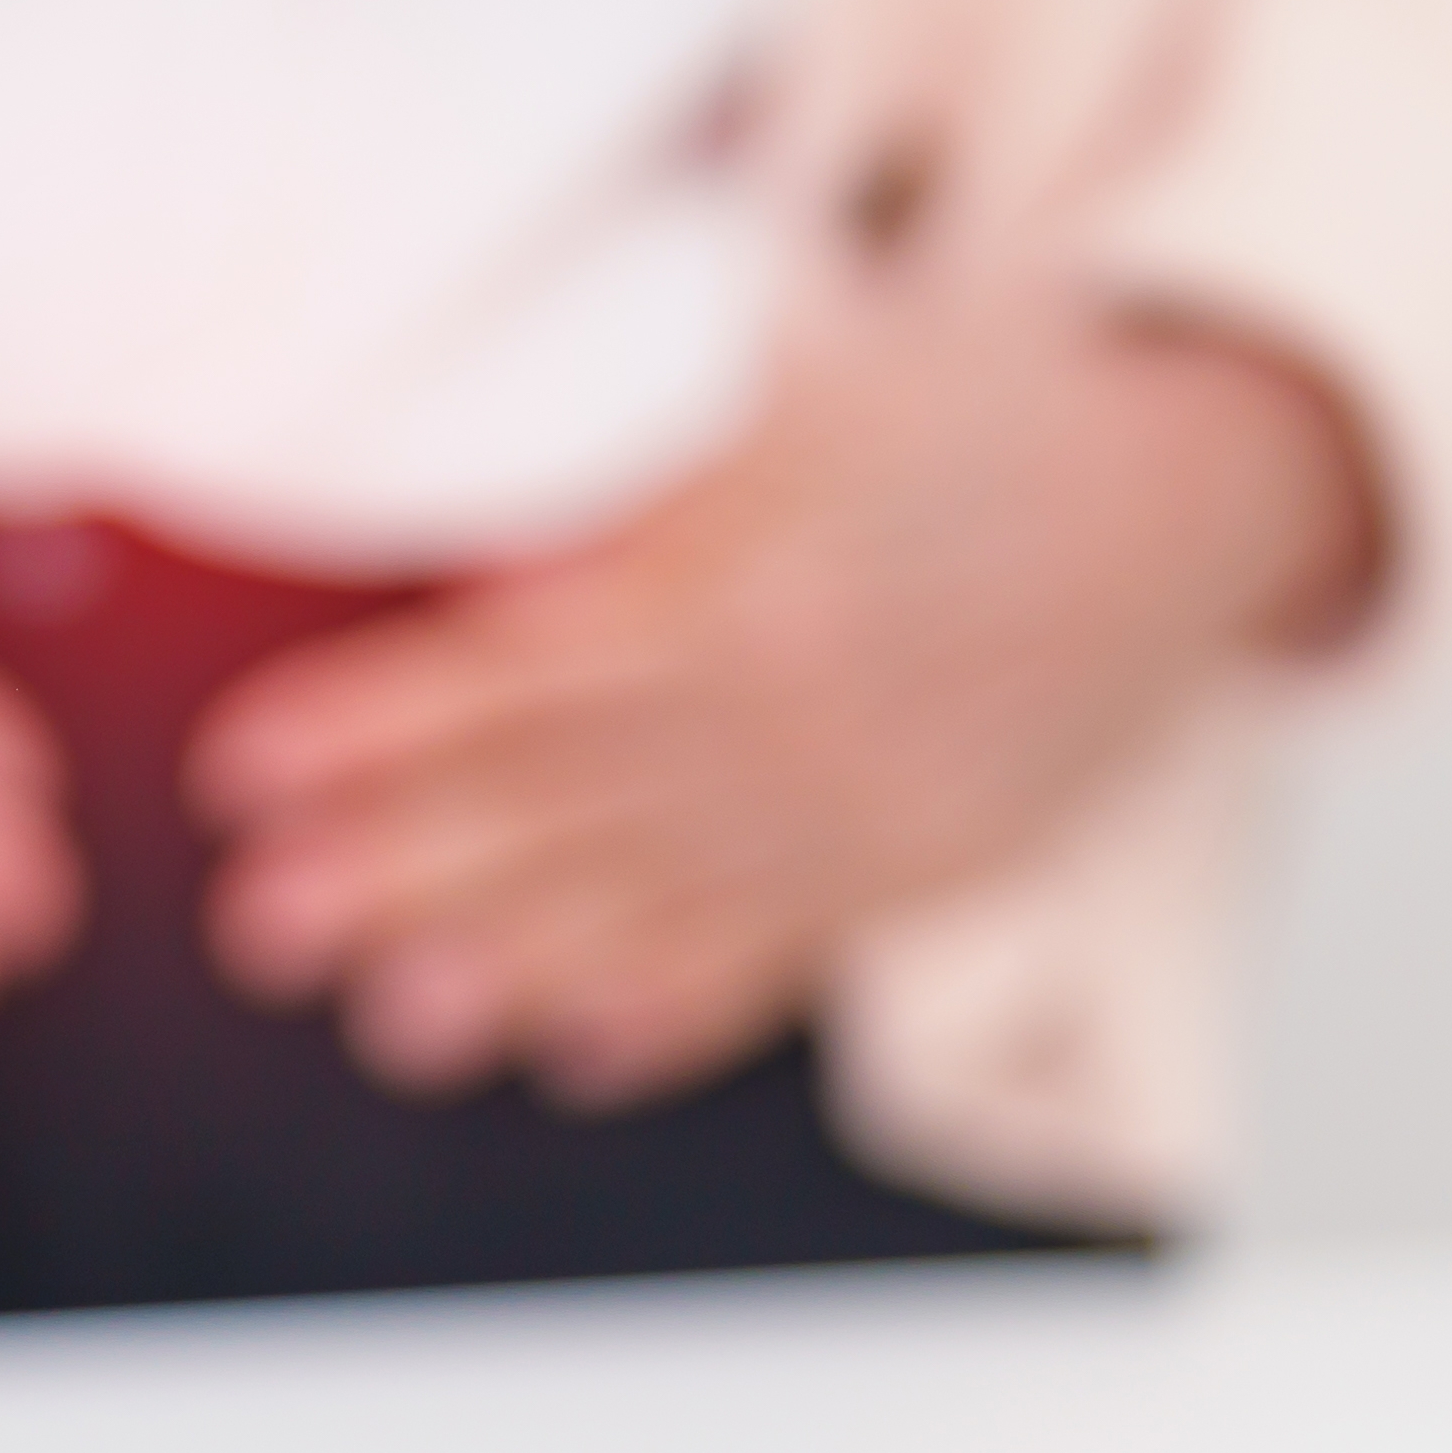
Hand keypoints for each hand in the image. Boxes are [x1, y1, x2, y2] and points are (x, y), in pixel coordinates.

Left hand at [182, 299, 1381, 1104]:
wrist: (1208, 480)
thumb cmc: (991, 401)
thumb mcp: (810, 407)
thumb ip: (651, 514)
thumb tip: (485, 600)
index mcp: (764, 588)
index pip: (520, 672)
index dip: (374, 727)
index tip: (242, 767)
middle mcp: (811, 720)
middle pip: (565, 804)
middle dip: (402, 870)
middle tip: (262, 925)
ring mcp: (877, 812)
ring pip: (661, 898)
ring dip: (513, 963)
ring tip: (388, 1021)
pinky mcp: (931, 866)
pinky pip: (786, 951)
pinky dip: (677, 1005)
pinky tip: (573, 1050)